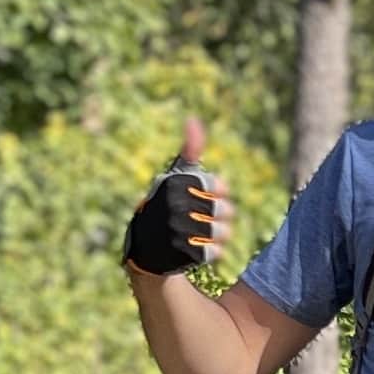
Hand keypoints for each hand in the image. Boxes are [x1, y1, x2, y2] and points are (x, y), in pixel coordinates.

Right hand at [125, 119, 231, 277]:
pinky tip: (200, 246)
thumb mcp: (178, 175)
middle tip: (208, 215)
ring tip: (205, 231)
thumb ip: (191, 150)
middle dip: (222, 214)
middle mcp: (173, 205)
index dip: (220, 191)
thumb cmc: (170, 203)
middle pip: (225, 210)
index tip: (210, 192)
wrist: (148, 245)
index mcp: (175, 184)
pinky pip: (216, 252)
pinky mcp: (180, 254)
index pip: (219, 186)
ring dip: (219, 234)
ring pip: (223, 232)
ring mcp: (176, 230)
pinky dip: (213, 251)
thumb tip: (193, 120)